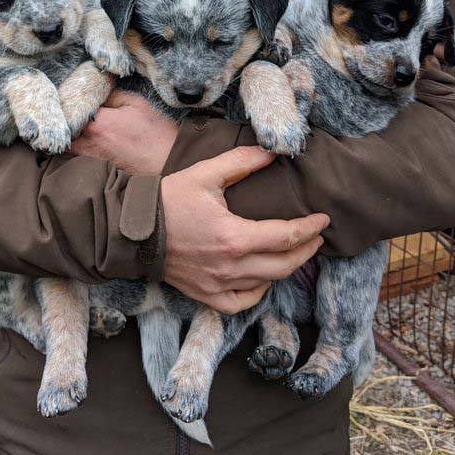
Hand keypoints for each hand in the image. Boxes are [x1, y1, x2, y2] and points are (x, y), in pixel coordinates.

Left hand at [69, 89, 177, 174]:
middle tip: (72, 104)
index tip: (75, 90)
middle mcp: (90, 140)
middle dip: (68, 113)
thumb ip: (113, 95)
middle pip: (67, 124)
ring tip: (76, 120)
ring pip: (68, 140)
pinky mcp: (95, 166)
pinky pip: (75, 153)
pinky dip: (74, 144)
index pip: (75, 104)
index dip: (74, 96)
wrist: (167, 163)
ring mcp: (91, 156)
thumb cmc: (156, 133)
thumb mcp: (137, 104)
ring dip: (70, 130)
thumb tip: (98, 94)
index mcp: (99, 122)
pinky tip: (81, 136)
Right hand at [161, 146, 327, 314]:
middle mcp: (230, 267)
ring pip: (266, 283)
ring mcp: (218, 285)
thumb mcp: (205, 174)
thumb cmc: (167, 200)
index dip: (310, 228)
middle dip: (306, 250)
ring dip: (287, 268)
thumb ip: (242, 162)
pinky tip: (263, 278)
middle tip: (317, 237)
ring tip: (296, 252)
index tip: (323, 220)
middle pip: (284, 264)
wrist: (131, 229)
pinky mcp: (205, 295)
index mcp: (234, 237)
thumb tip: (273, 151)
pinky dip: (257, 292)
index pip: (286, 236)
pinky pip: (241, 303)